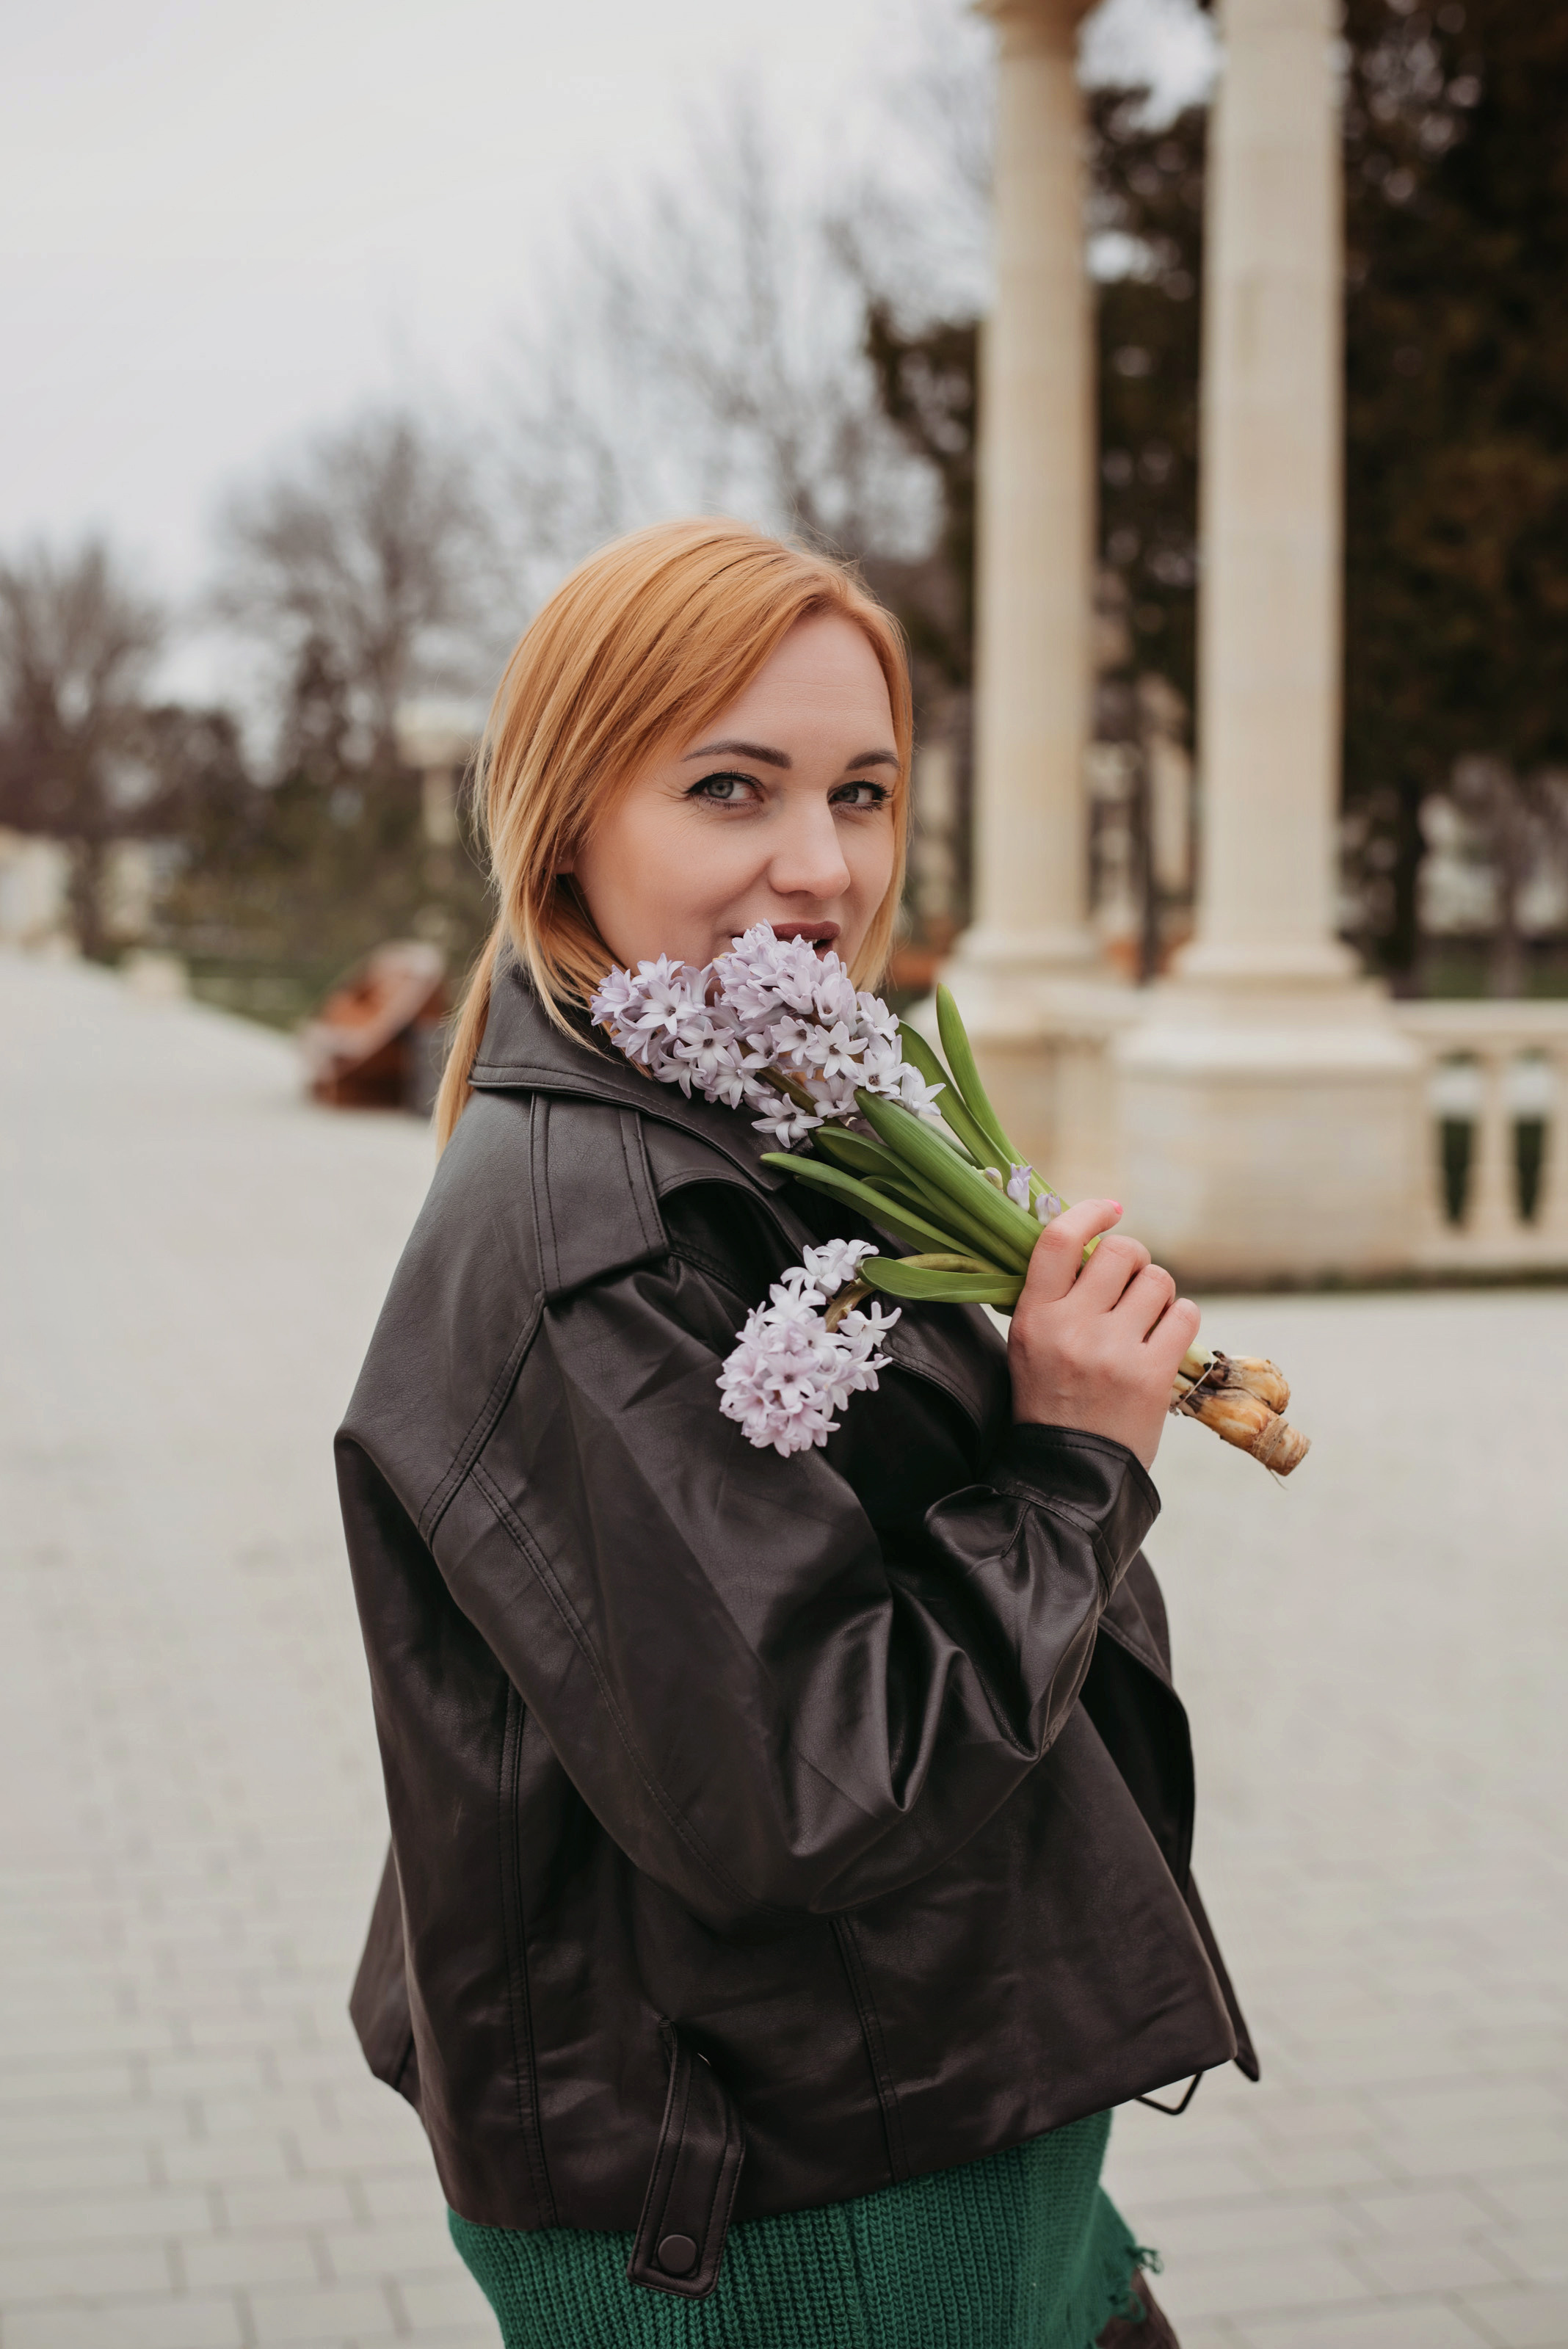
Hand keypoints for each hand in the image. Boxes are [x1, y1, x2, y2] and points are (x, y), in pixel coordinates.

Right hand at [1008, 1199, 1199, 1469]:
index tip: (1111, 1211)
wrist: (1067, 1474)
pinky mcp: (1151, 1374)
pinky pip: (1185, 1314)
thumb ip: (1053, 1297)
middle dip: (1135, 1260)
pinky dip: (1180, 1320)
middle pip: (1121, 1252)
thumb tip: (1091, 1244)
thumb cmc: (1049, 1402)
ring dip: (1159, 1294)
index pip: (1058, 1239)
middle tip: (1131, 1283)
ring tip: (1146, 1321)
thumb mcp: (1028, 1344)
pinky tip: (1164, 1339)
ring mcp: (1113, 1350)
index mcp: (1034, 1316)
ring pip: (1159, 1280)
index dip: (1090, 1213)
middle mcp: (1072, 1327)